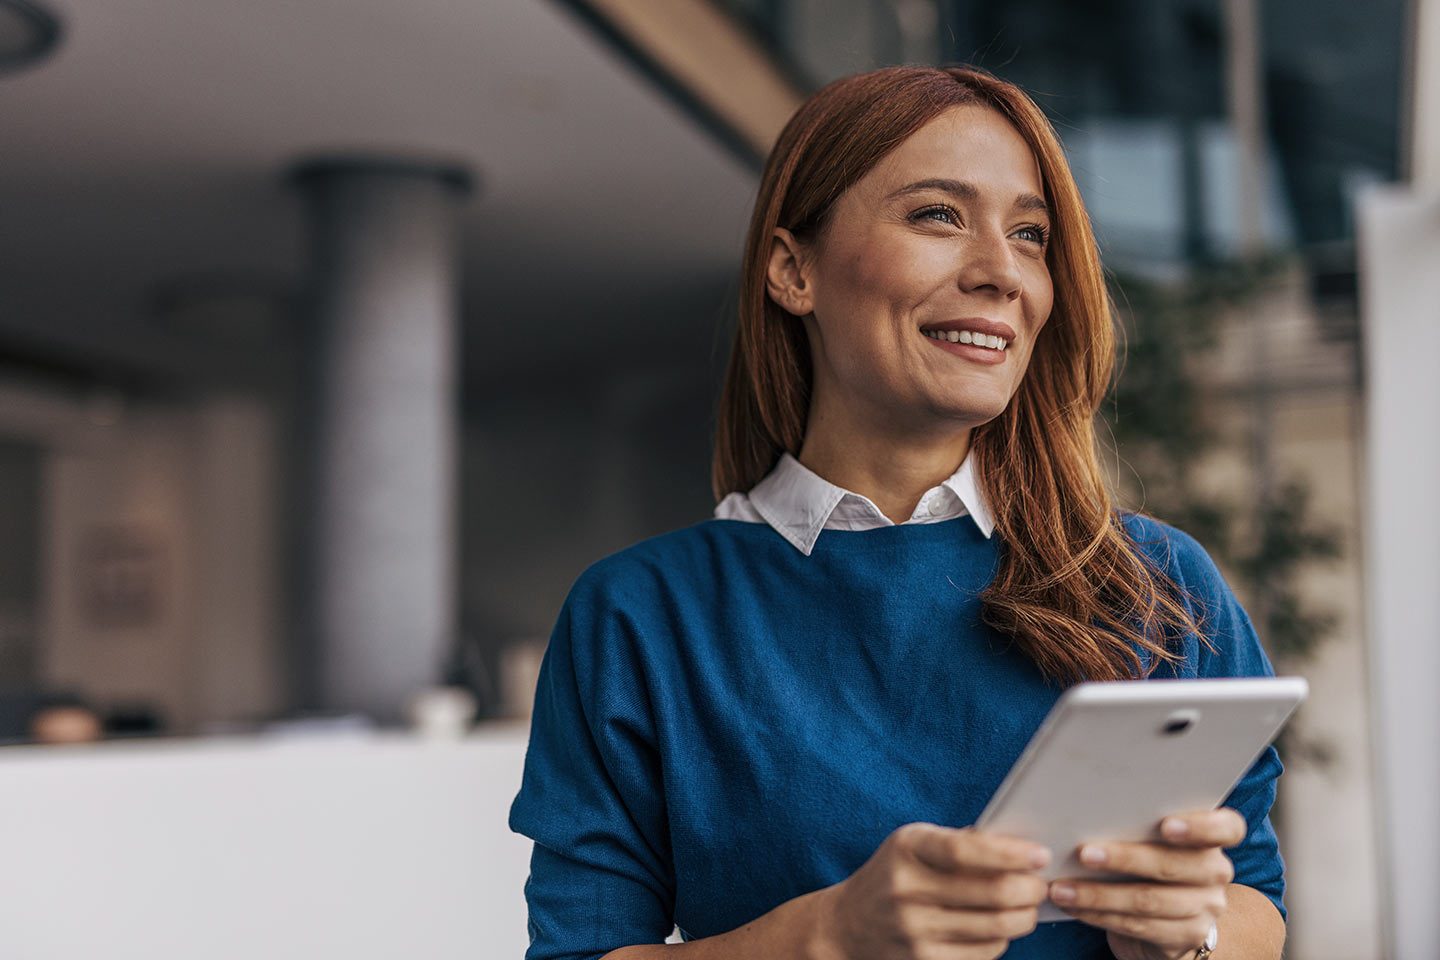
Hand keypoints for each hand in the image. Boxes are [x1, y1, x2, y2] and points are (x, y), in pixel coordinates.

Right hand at [812, 822, 1050, 959]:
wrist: (847, 925)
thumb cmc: (894, 875)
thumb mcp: (915, 845)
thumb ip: (960, 843)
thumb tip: (1020, 849)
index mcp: (907, 848)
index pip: (964, 851)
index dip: (1009, 853)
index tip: (1040, 854)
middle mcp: (906, 889)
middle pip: (990, 893)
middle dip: (1029, 890)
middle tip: (1041, 885)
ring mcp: (913, 929)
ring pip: (994, 927)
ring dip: (1023, 917)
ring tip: (1028, 906)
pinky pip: (983, 953)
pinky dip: (1002, 939)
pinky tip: (1000, 927)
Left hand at [1047, 807, 1244, 959]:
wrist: (1167, 919)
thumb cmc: (1147, 861)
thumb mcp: (1148, 838)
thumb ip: (1134, 822)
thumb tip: (1082, 807)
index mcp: (1212, 839)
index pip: (1226, 828)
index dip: (1200, 826)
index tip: (1166, 825)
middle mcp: (1215, 872)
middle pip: (1174, 865)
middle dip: (1124, 859)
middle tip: (1084, 853)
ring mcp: (1205, 908)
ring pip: (1149, 900)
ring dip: (1099, 895)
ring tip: (1062, 889)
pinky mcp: (1186, 937)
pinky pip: (1138, 926)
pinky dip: (1100, 915)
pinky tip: (1073, 907)